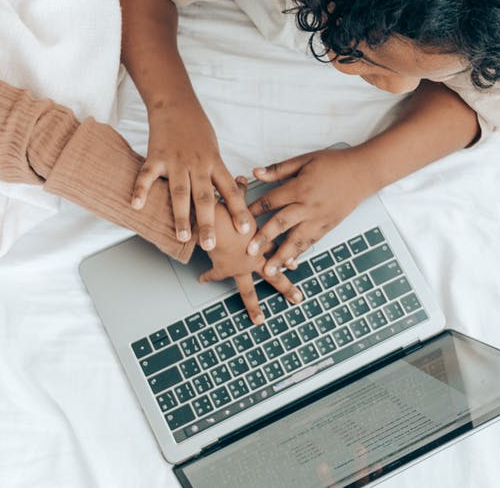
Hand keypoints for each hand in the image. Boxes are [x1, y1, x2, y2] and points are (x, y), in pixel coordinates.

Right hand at [132, 102, 250, 249]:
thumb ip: (216, 174)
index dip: (239, 211)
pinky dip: (141, 190)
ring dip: (181, 216)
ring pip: (180, 192)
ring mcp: (176, 161)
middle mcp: (198, 164)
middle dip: (208, 222)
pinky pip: (147, 175)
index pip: (230, 190)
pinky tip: (136, 205)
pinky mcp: (156, 156)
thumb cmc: (197, 129)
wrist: (176, 103)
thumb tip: (225, 198)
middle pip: (205, 197)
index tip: (247, 230)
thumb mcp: (213, 150)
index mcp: (215, 163)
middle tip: (211, 245)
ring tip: (182, 237)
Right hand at [200, 202, 302, 324]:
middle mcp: (252, 258)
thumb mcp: (235, 199)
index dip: (287, 257)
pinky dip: (207, 276)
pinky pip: (214, 275)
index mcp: (260, 242)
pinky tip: (202, 280)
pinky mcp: (221, 269)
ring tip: (260, 320)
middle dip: (286, 288)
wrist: (210, 225)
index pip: (278, 251)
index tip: (296, 266)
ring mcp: (238, 268)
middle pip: (273, 277)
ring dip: (254, 307)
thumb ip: (240, 191)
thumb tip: (243, 178)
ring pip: (248, 291)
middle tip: (297, 299)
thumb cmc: (225, 211)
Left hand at [246, 148, 375, 276]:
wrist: (363, 172)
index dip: (253, 211)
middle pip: (281, 224)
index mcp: (299, 188)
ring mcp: (319, 219)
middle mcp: (308, 206)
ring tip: (269, 269)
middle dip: (264, 239)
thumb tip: (255, 172)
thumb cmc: (333, 163)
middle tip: (249, 252)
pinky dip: (300, 254)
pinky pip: (311, 242)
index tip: (238, 221)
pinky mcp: (328, 226)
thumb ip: (279, 169)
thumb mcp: (305, 160)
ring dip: (281, 256)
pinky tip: (290, 264)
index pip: (271, 201)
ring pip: (296, 240)